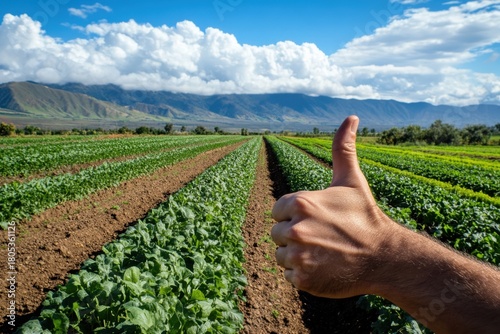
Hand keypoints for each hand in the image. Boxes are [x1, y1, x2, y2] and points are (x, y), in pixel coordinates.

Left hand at [271, 115, 396, 297]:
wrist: (384, 257)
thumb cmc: (365, 216)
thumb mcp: (351, 180)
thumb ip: (342, 149)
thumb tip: (350, 117)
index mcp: (301, 203)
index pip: (277, 211)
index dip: (294, 215)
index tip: (317, 219)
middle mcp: (296, 230)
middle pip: (277, 234)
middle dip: (295, 236)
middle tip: (322, 237)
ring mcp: (299, 257)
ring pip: (281, 256)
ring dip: (297, 256)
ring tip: (323, 252)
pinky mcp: (303, 280)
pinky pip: (289, 276)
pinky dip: (303, 274)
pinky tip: (323, 267)